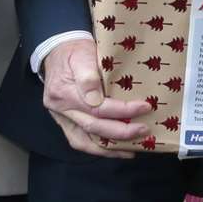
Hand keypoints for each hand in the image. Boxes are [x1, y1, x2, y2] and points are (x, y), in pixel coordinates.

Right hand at [40, 37, 152, 157]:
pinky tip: (115, 149)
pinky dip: (98, 148)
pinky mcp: (66, 122)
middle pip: (92, 127)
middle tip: (143, 130)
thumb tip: (95, 98)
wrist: (58, 51)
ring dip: (108, 149)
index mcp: (64, 92)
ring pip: (84, 141)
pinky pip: (80, 141)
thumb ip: (88, 76)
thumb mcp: (82, 54)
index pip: (97, 107)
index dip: (123, 110)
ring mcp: (61, 118)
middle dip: (120, 132)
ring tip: (131, 150)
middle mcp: (61, 109)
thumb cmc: (74, 52)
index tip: (144, 107)